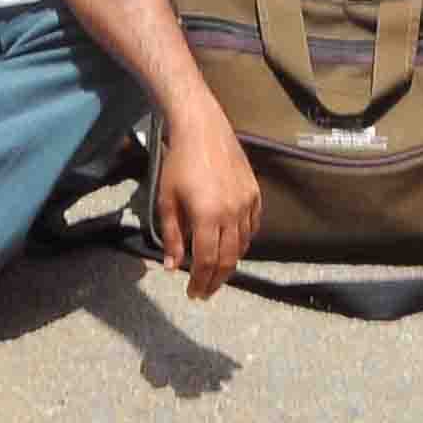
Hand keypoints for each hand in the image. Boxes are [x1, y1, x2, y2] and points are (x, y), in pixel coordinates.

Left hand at [145, 113, 261, 299]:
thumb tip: (173, 267)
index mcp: (207, 216)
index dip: (200, 282)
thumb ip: (172, 236)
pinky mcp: (255, 193)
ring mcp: (247, 203)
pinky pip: (253, 226)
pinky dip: (244, 241)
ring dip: (230, 263)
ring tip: (217, 272)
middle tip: (205, 291)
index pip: (206, 261)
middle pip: (228, 259)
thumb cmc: (179, 163)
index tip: (193, 293)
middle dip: (216, 280)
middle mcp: (232, 213)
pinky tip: (233, 246)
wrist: (203, 129)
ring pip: (243, 245)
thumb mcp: (167, 200)